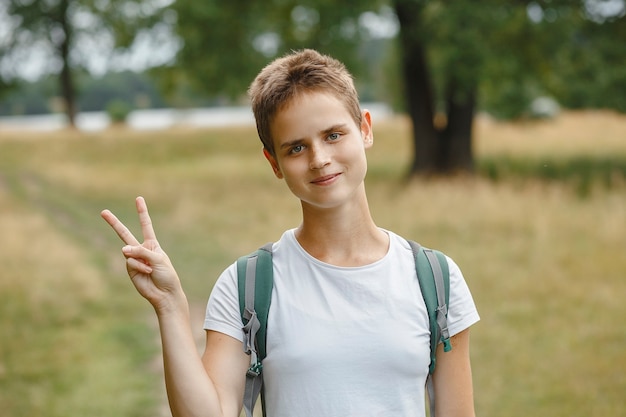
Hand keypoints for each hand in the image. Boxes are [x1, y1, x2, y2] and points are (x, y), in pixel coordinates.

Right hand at [101, 196, 183, 311]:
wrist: (164, 293)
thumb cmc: (166, 275)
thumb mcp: (158, 259)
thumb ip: (141, 251)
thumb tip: (122, 249)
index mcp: (152, 244)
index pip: (145, 225)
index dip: (142, 212)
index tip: (138, 199)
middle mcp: (141, 249)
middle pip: (125, 233)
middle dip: (114, 223)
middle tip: (103, 211)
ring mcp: (134, 259)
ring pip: (128, 251)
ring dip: (140, 259)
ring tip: (150, 268)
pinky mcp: (129, 269)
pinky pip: (130, 262)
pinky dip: (139, 267)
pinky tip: (147, 272)